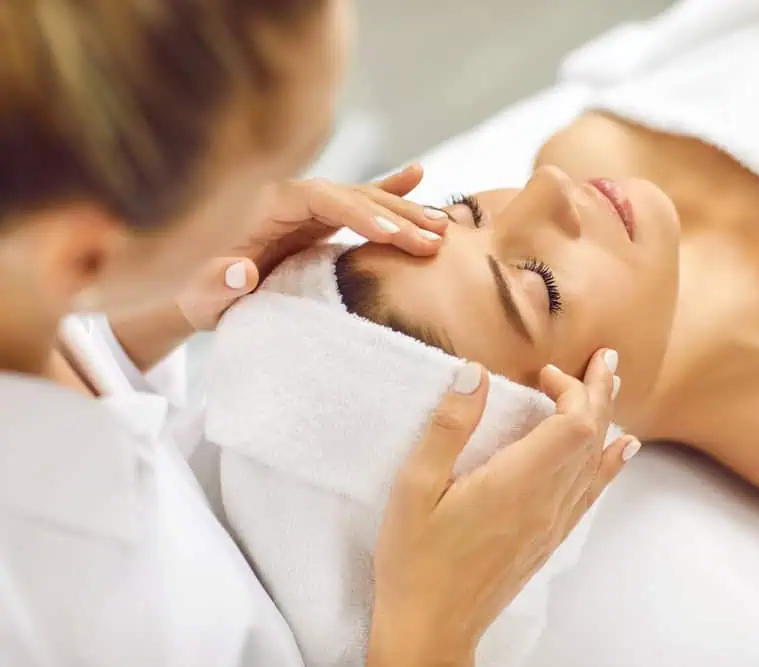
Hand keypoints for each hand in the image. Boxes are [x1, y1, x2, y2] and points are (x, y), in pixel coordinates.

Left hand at [110, 166, 445, 368]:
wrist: (195, 290)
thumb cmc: (195, 293)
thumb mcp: (197, 296)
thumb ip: (214, 284)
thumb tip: (243, 270)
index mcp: (264, 206)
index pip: (319, 197)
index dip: (356, 212)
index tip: (390, 235)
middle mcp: (290, 198)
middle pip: (352, 195)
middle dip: (394, 215)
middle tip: (432, 241)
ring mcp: (307, 208)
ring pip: (364, 198)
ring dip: (404, 211)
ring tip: (442, 230)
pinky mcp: (318, 221)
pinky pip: (360, 202)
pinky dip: (389, 189)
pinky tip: (420, 174)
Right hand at [368, 350, 639, 666]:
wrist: (432, 627)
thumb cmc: (416, 559)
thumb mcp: (415, 487)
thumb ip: (449, 427)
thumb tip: (474, 372)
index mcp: (517, 484)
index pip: (574, 424)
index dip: (572, 389)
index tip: (544, 373)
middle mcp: (546, 503)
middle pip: (593, 438)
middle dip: (601, 392)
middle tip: (605, 357)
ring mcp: (552, 524)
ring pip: (596, 463)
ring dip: (607, 420)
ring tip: (613, 386)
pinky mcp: (548, 539)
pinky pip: (591, 493)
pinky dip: (609, 463)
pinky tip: (620, 451)